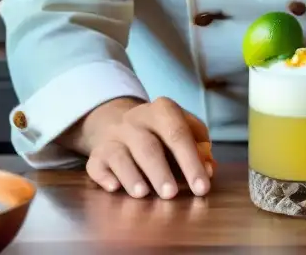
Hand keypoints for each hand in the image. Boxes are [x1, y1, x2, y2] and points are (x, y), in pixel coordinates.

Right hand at [82, 96, 215, 199]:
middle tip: (171, 194)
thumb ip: (200, 149)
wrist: (119, 122)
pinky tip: (113, 187)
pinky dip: (105, 177)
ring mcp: (113, 137)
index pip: (178, 133)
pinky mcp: (97, 154)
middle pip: (148, 146)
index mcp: (162, 110)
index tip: (201, 188)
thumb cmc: (162, 133)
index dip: (191, 161)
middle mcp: (135, 120)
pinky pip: (96, 164)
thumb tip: (209, 170)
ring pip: (120, 155)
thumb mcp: (184, 131)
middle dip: (160, 171)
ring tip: (143, 194)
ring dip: (132, 176)